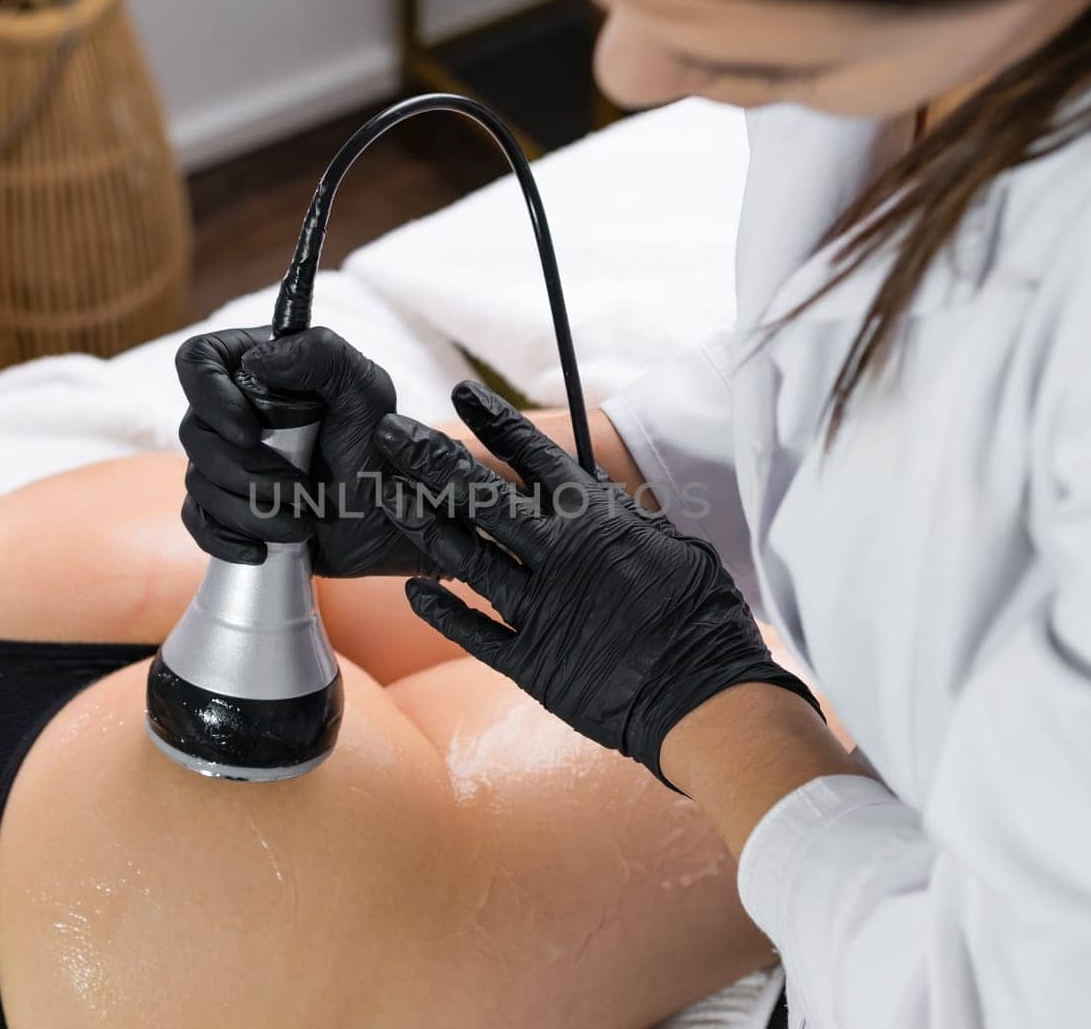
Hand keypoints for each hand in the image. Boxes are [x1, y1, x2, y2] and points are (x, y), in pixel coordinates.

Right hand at [175, 325, 431, 576]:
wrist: (389, 525)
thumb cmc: (381, 452)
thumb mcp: (364, 392)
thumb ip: (320, 353)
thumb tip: (254, 360)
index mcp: (261, 371)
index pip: (198, 361)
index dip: (209, 396)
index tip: (249, 432)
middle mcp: (236, 411)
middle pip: (194, 431)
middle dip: (246, 470)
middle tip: (300, 486)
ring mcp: (228, 460)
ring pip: (198, 481)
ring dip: (249, 509)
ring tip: (301, 520)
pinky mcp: (227, 507)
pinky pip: (196, 521)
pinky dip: (226, 538)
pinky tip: (260, 548)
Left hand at [373, 380, 820, 789]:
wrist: (703, 696)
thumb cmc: (701, 616)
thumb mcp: (671, 545)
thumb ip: (621, 516)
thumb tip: (589, 485)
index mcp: (597, 522)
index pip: (534, 458)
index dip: (494, 423)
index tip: (462, 393)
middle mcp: (560, 556)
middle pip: (481, 498)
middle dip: (431, 460)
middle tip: (391, 434)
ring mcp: (540, 609)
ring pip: (464, 557)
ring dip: (422, 524)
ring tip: (387, 497)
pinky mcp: (531, 662)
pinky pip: (472, 631)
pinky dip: (440, 610)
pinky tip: (412, 591)